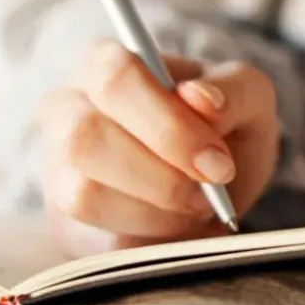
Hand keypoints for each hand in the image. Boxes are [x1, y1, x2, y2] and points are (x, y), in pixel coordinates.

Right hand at [38, 42, 281, 256]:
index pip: (115, 79)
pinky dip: (149, 238)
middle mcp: (66, 110)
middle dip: (161, 177)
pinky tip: (175, 224)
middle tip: (209, 193)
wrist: (209, 184)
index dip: (167, 126)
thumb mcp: (249, 99)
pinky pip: (95, 240)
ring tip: (195, 206)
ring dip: (155, 212)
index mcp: (105, 65)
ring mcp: (56, 166)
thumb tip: (200, 98)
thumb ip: (233, 91)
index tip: (217, 163)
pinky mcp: (64, 221)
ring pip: (84, 194)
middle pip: (85, 138)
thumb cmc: (223, 128)